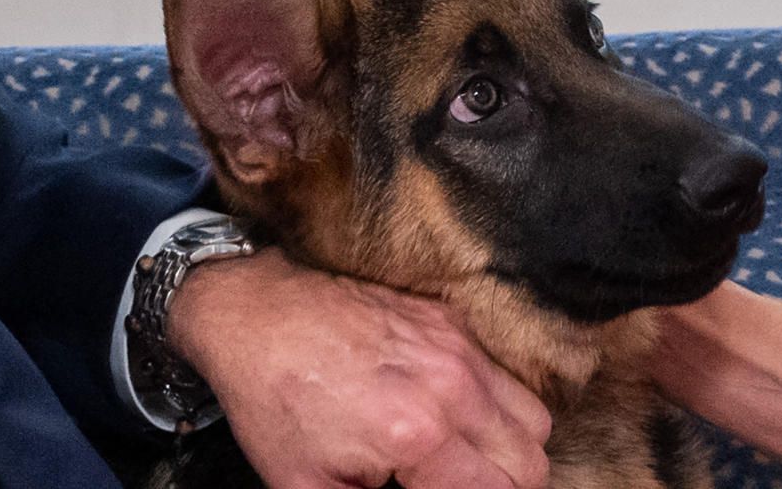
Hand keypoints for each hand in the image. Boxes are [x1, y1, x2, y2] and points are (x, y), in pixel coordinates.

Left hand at [167, 248, 550, 488]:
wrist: (250, 310)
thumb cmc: (272, 398)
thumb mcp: (306, 484)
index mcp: (417, 434)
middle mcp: (450, 385)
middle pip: (528, 461)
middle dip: (497, 484)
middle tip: (451, 485)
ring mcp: (455, 345)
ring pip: (531, 417)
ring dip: (506, 445)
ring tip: (458, 456)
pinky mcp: (448, 319)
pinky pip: (504, 372)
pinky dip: (492, 401)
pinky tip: (452, 413)